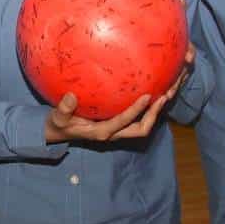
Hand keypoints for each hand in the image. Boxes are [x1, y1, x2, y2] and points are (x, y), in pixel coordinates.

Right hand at [44, 77, 180, 143]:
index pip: (123, 122)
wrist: (59, 133)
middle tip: (165, 95)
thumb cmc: (59, 124)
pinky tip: (154, 90)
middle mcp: (113, 133)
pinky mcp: (119, 124)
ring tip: (167, 91)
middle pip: (141, 129)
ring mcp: (118, 130)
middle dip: (154, 115)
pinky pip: (138, 118)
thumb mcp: (57, 118)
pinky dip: (148, 108)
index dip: (136, 110)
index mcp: (101, 132)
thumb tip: (70, 97)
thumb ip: (63, 109)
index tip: (147, 96)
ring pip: (143, 125)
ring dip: (155, 111)